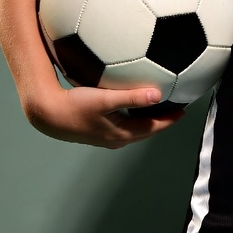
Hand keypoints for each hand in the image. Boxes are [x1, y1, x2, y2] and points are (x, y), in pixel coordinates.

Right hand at [23, 84, 184, 148]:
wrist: (48, 115)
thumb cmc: (76, 106)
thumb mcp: (106, 99)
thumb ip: (132, 97)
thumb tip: (158, 94)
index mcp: (122, 133)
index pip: (154, 127)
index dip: (170, 119)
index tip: (184, 110)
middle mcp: (116, 138)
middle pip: (146, 129)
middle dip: (162, 120)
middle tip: (175, 107)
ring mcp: (106, 136)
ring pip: (134, 128)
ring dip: (148, 118)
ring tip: (158, 105)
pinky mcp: (97, 130)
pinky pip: (123, 124)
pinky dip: (133, 115)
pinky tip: (131, 103)